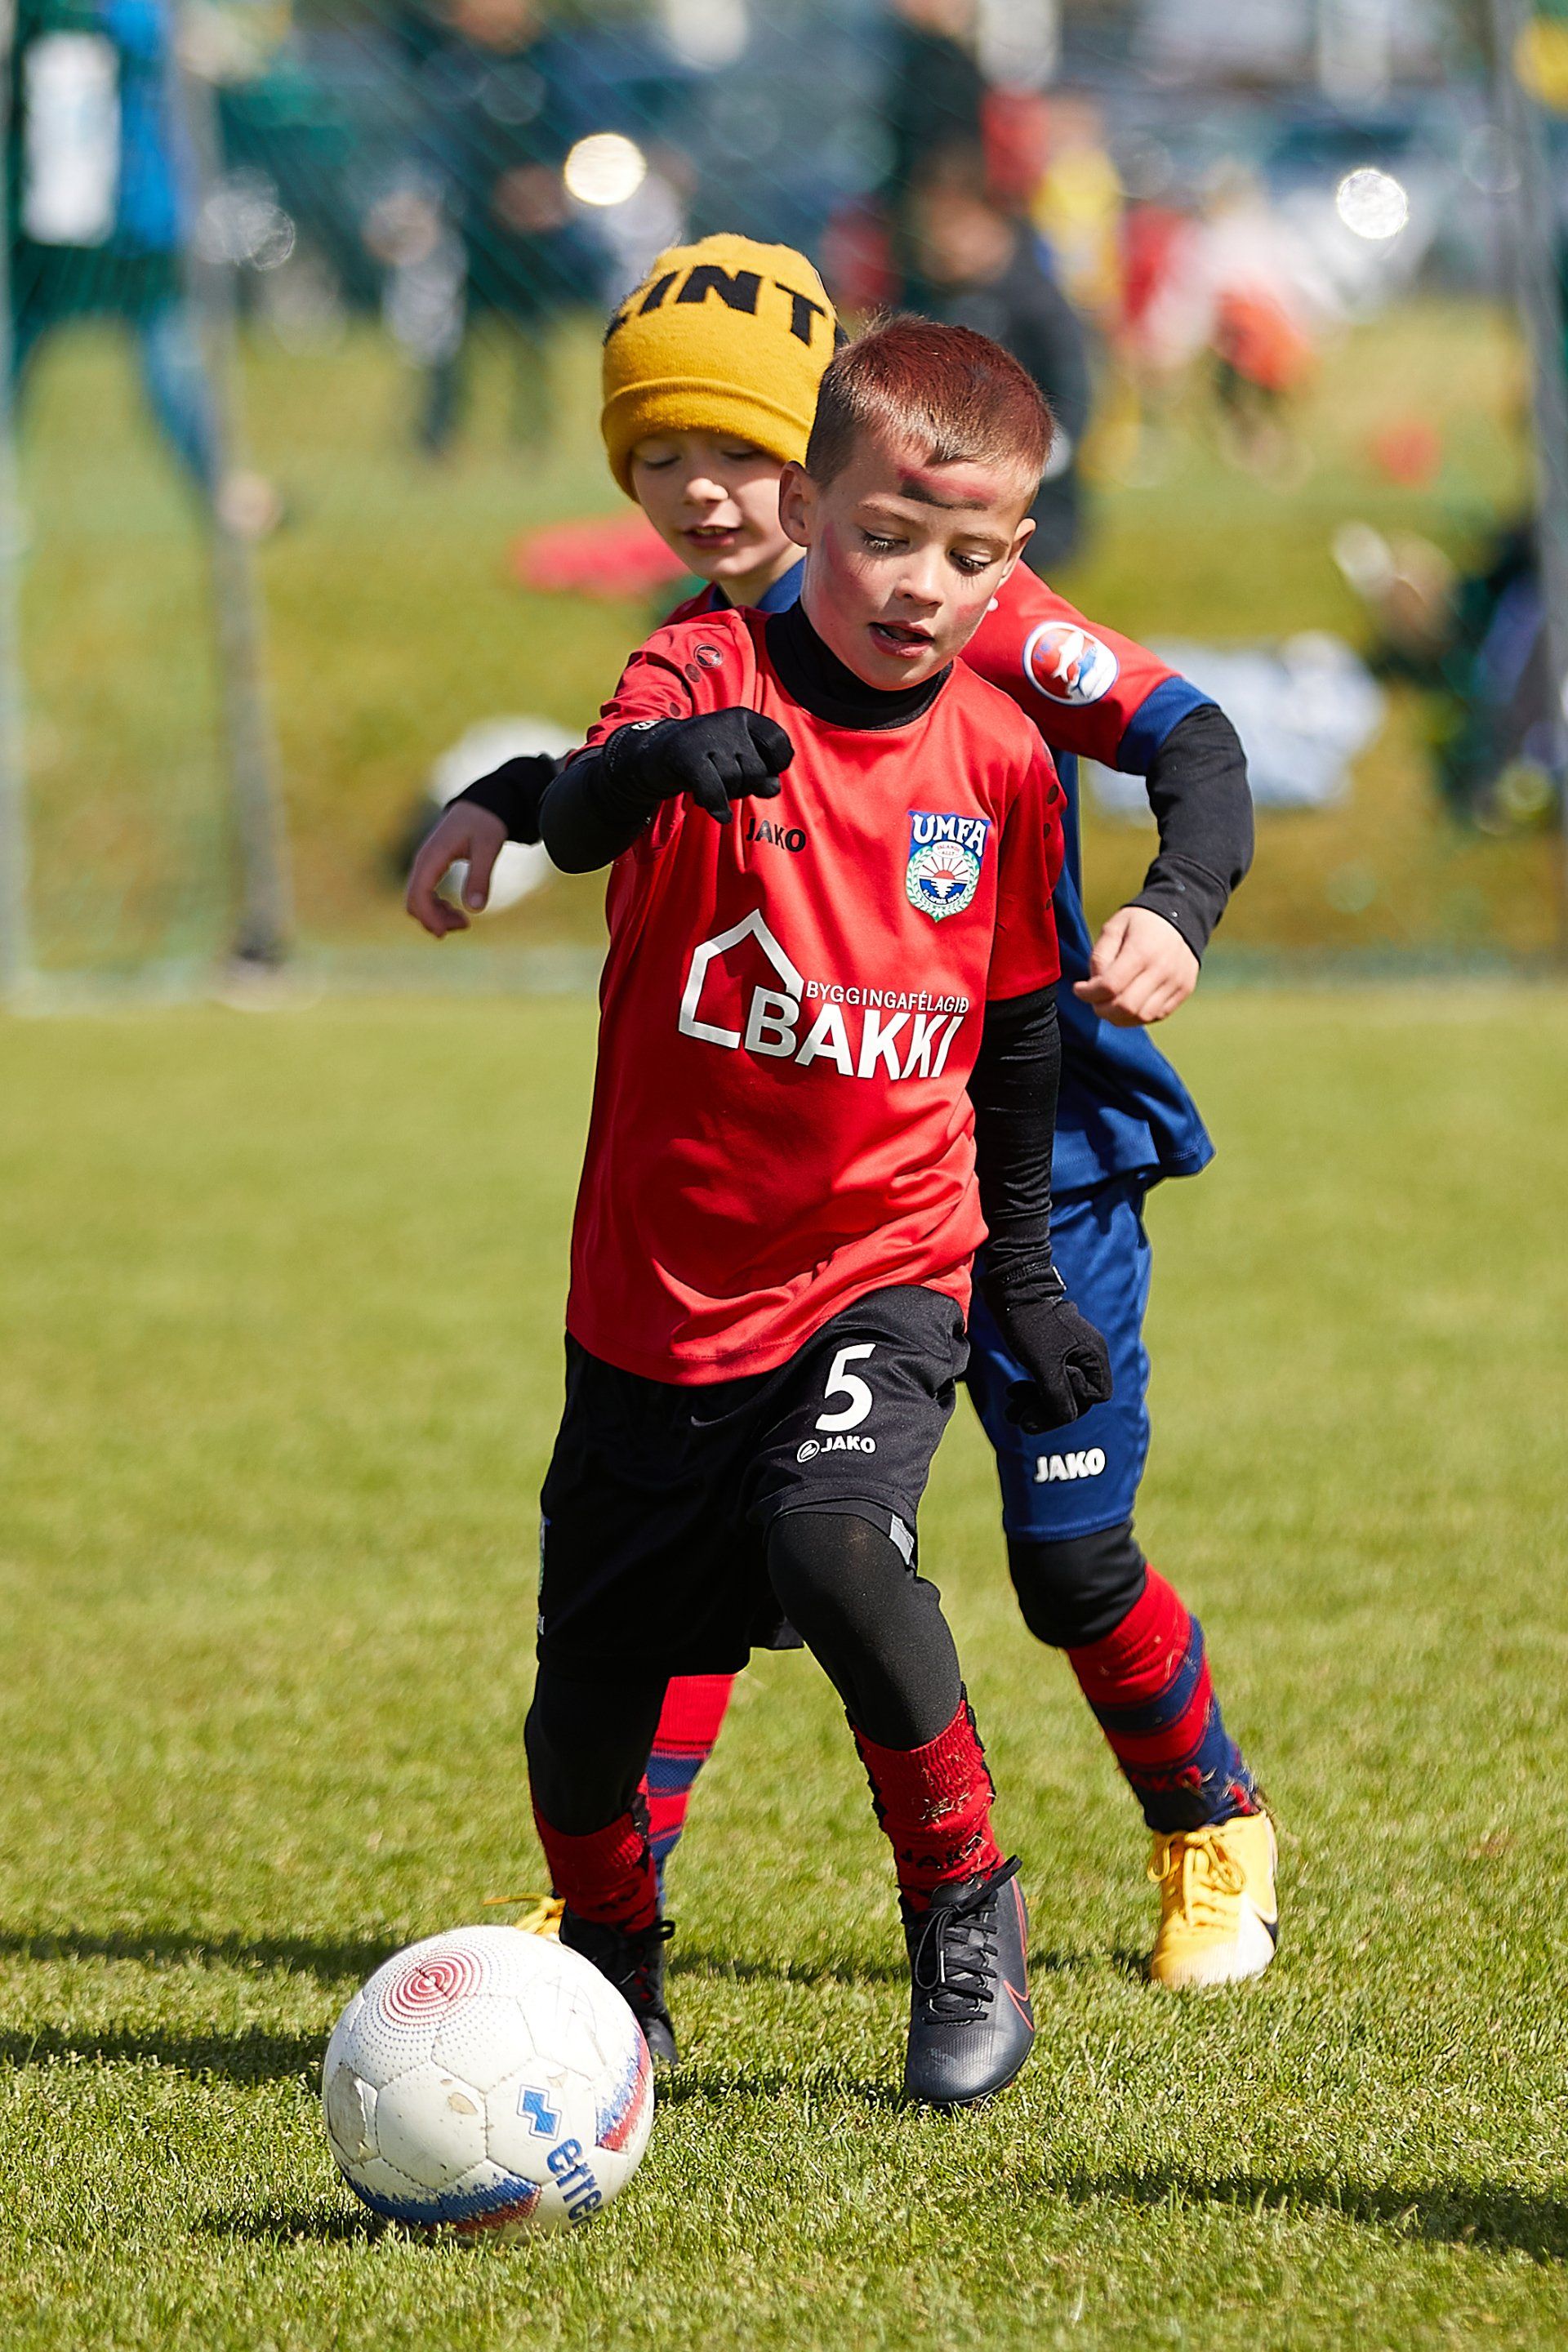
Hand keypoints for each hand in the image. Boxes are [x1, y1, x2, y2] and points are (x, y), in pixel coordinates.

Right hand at [405, 803, 506, 937]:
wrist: (481, 806)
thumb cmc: (485, 823)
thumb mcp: (488, 848)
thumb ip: (480, 876)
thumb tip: (475, 909)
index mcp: (432, 857)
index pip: (419, 893)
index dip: (429, 916)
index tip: (445, 933)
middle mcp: (423, 862)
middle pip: (413, 901)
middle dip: (434, 919)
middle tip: (464, 925)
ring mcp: (425, 865)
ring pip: (417, 900)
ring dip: (436, 916)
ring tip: (463, 922)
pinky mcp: (431, 868)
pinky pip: (424, 894)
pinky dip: (436, 908)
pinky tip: (455, 911)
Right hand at [617, 708, 792, 825]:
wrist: (651, 756)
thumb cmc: (703, 761)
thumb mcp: (736, 762)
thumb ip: (761, 774)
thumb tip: (772, 787)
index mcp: (744, 717)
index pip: (779, 743)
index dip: (776, 765)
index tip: (760, 772)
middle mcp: (728, 721)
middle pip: (758, 770)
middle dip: (746, 787)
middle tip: (725, 783)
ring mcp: (706, 736)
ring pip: (735, 781)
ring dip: (726, 795)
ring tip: (711, 787)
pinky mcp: (686, 755)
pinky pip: (714, 789)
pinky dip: (717, 805)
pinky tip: (720, 814)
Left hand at [986, 1287, 1112, 1433]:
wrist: (1010, 1289)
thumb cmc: (1030, 1323)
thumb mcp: (1044, 1364)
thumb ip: (1059, 1396)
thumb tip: (1067, 1419)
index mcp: (1094, 1355)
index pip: (1095, 1397)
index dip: (1071, 1402)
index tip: (1046, 1395)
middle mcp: (1087, 1355)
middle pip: (1075, 1397)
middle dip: (1046, 1410)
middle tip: (1018, 1418)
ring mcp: (1069, 1353)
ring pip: (1058, 1391)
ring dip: (1034, 1404)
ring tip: (1010, 1412)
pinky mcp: (1051, 1352)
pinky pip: (1048, 1380)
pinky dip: (1031, 1391)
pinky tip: (1012, 1395)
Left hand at [1074, 905, 1198, 1027]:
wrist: (1183, 914)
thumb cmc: (1142, 922)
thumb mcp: (1114, 927)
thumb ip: (1100, 956)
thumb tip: (1094, 985)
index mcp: (1141, 950)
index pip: (1110, 986)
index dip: (1088, 994)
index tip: (1079, 989)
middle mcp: (1162, 969)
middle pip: (1126, 1007)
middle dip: (1102, 1009)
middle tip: (1094, 1000)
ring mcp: (1176, 982)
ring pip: (1141, 1017)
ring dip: (1119, 1017)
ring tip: (1109, 1003)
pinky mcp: (1184, 990)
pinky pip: (1156, 1015)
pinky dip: (1137, 1016)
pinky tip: (1128, 1004)